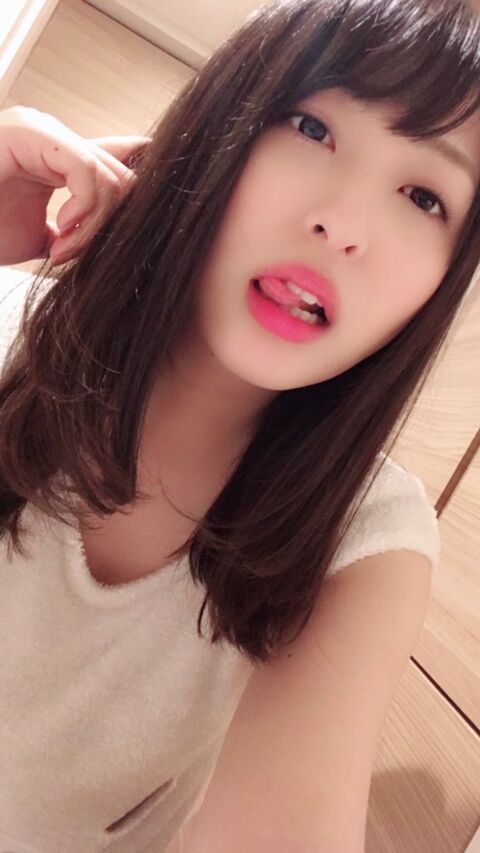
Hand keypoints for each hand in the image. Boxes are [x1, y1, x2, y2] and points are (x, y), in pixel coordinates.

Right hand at [0, 105, 151, 265]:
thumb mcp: (53, 236)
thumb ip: (87, 221)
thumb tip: (131, 221)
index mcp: (57, 154)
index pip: (119, 161)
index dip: (136, 197)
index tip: (135, 234)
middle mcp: (52, 135)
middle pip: (122, 174)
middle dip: (108, 223)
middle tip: (73, 253)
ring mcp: (41, 129)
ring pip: (110, 175)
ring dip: (94, 224)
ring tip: (63, 248)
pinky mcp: (31, 132)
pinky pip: (87, 172)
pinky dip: (84, 211)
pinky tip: (60, 235)